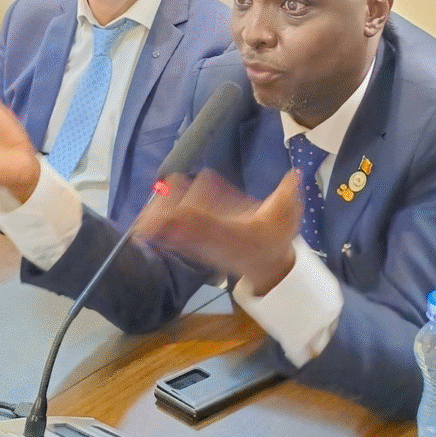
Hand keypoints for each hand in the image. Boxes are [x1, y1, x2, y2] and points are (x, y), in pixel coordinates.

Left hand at [134, 168, 302, 294]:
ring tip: (142, 222)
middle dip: (171, 220)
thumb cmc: (276, 234)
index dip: (194, 214)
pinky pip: (175, 237)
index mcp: (235, 229)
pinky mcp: (196, 243)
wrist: (267, 262)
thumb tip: (294, 174)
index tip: (180, 208)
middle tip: (151, 212)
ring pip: (178, 233)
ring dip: (160, 226)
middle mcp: (216, 237)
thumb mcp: (288, 214)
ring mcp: (204, 242)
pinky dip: (159, 232)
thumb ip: (289, 194)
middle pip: (187, 228)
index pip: (211, 221)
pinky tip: (143, 228)